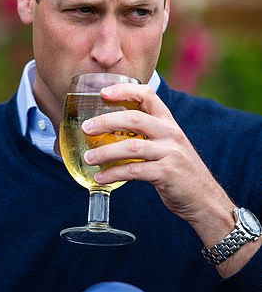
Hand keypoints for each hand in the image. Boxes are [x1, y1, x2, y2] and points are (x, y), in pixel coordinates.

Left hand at [82, 83, 234, 245]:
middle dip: (106, 121)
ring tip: (88, 158)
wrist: (205, 200)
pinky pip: (133, 171)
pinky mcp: (166, 174)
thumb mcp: (169, 146)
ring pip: (130, 146)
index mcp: (169, 123)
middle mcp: (170, 134)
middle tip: (86, 128)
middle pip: (134, 118)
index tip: (103, 92)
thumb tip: (112, 133)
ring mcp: (170, 153)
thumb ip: (148, 136)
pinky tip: (100, 178)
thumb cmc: (181, 172)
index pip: (148, 95)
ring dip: (105, 152)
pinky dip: (113, 174)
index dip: (124, 90)